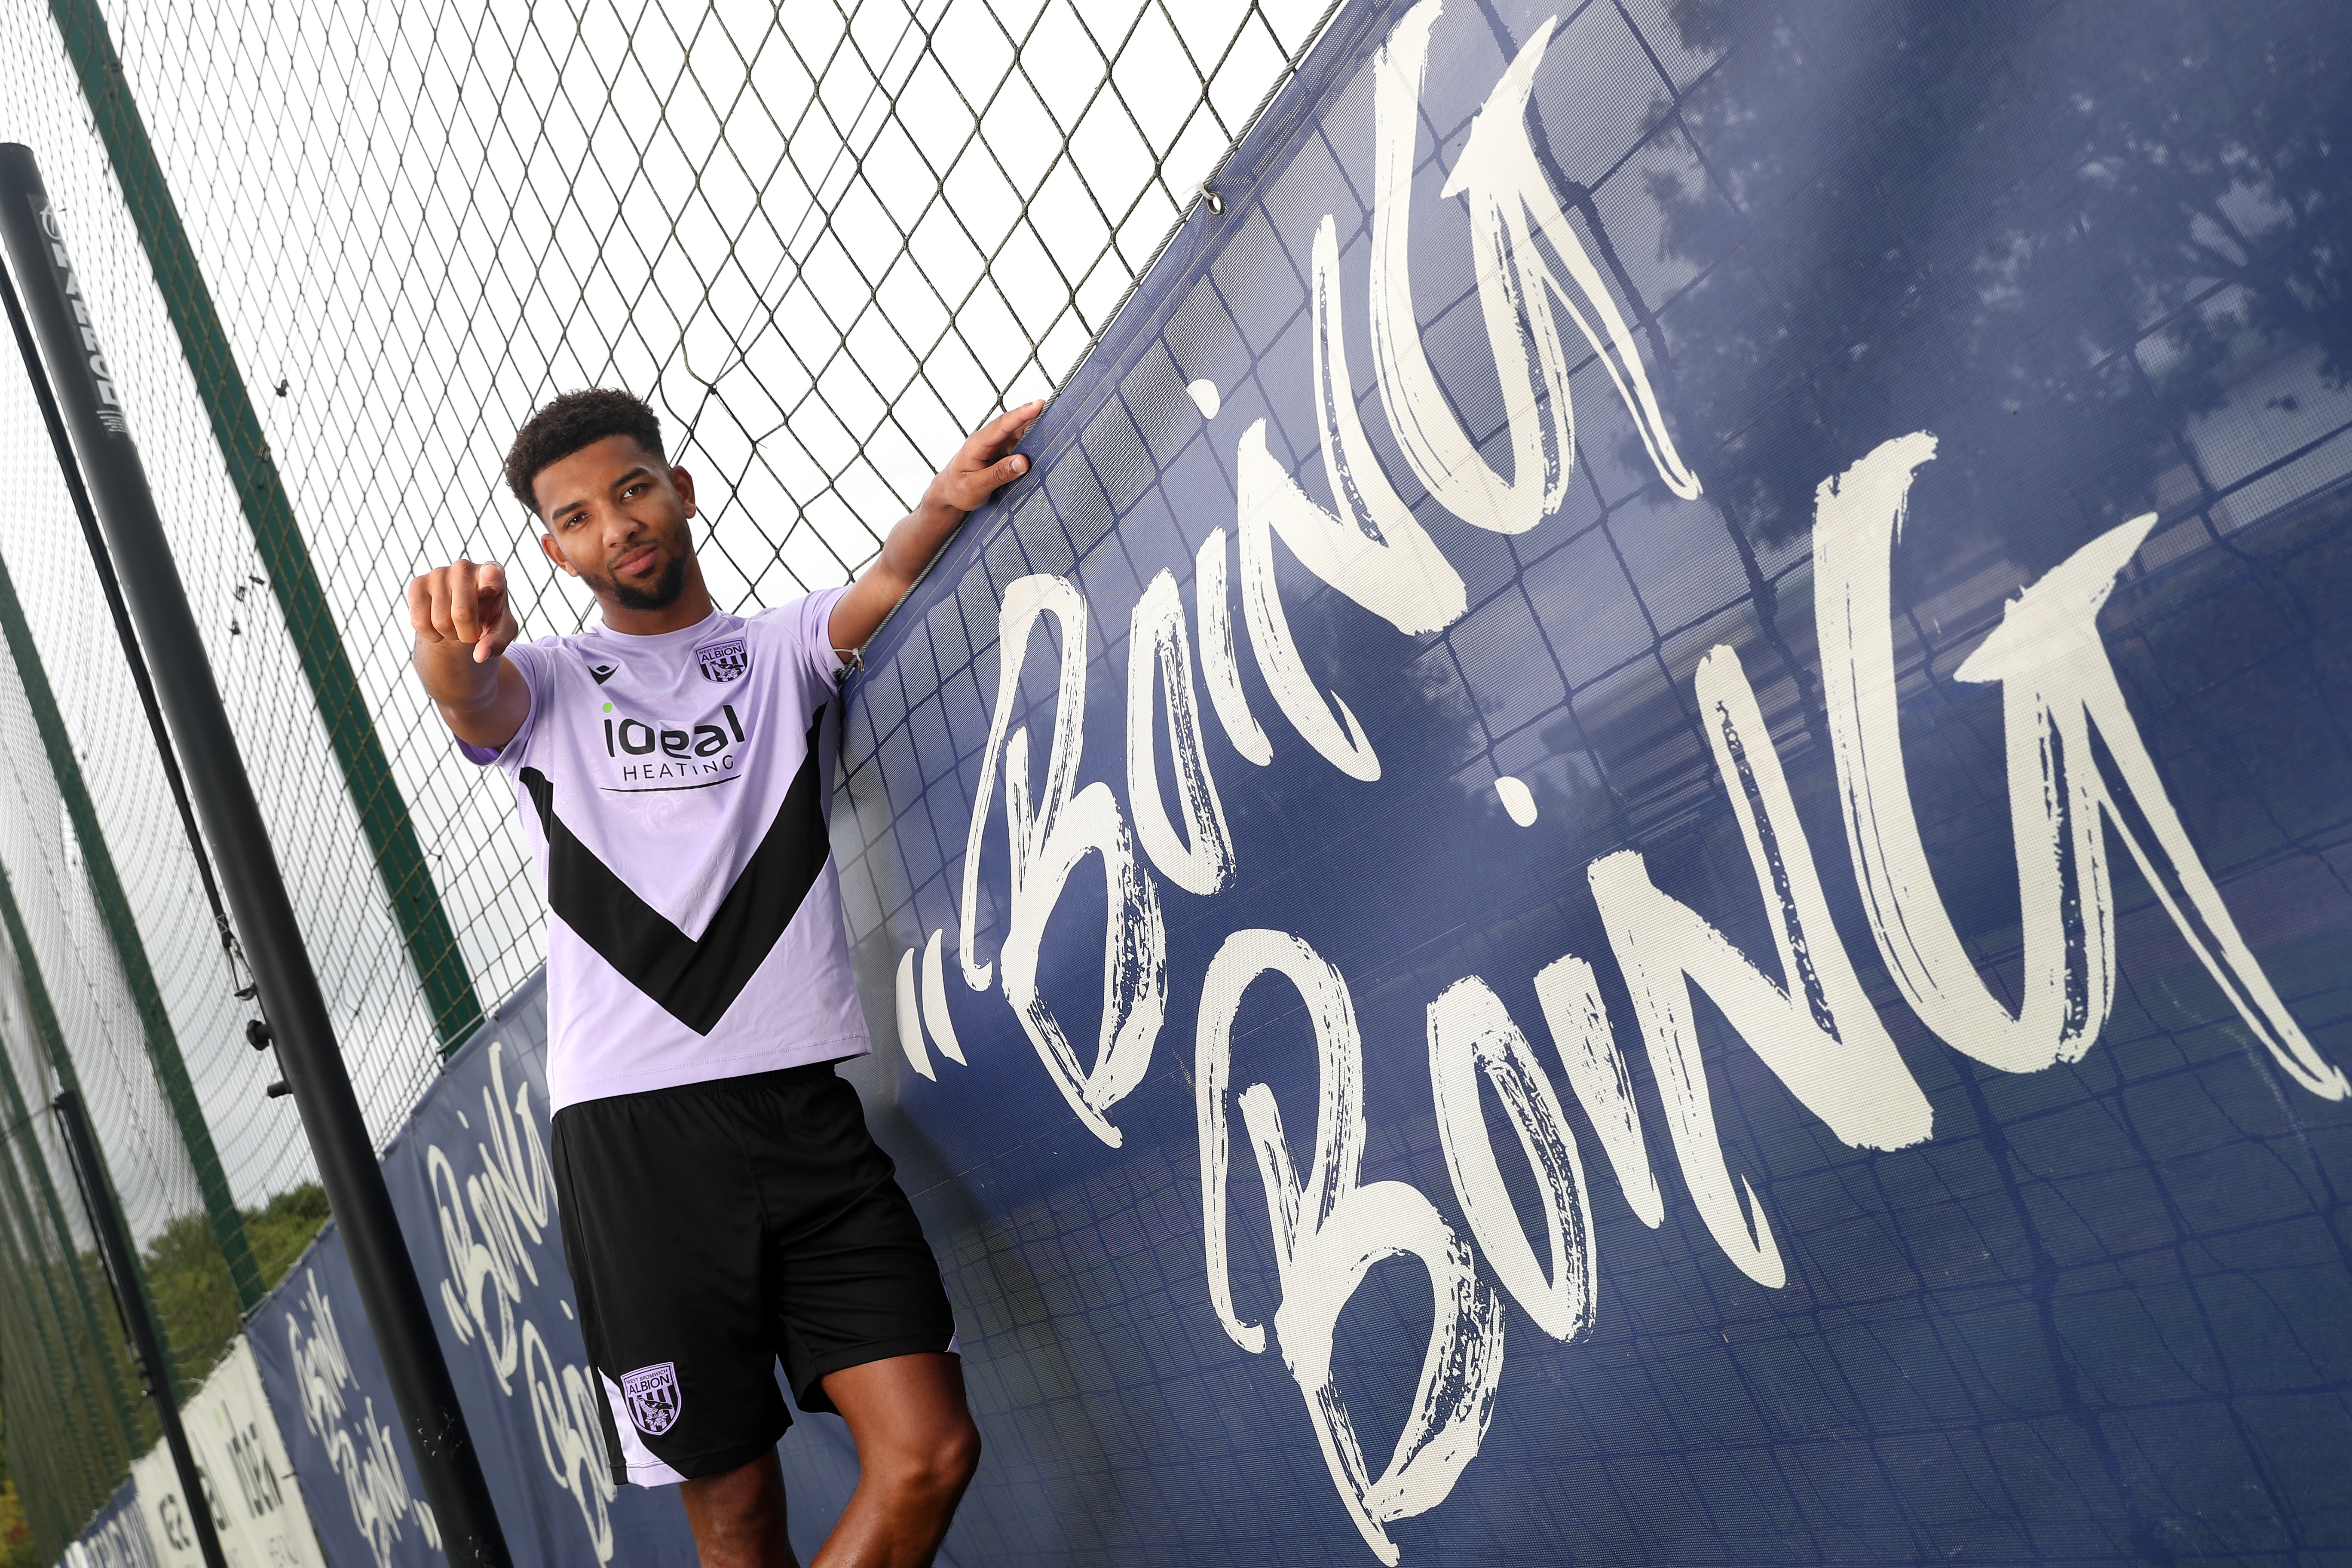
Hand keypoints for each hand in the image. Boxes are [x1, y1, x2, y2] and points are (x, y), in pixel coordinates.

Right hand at [408, 557, 517, 664]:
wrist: (462, 614)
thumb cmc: (488, 617)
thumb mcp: (502, 630)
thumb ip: (498, 642)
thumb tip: (480, 656)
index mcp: (493, 575)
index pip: (492, 572)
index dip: (491, 574)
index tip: (491, 573)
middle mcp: (464, 567)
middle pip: (462, 613)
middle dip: (467, 635)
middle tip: (472, 632)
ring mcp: (438, 573)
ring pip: (439, 621)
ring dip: (449, 635)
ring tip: (456, 625)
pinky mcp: (417, 583)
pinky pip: (419, 621)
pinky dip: (431, 635)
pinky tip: (439, 625)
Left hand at [922, 400, 1044, 515]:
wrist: (948, 494)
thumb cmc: (957, 489)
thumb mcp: (974, 487)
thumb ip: (998, 474)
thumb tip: (1023, 462)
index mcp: (977, 444)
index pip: (1002, 425)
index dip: (1021, 414)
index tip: (1037, 405)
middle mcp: (987, 439)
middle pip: (1014, 425)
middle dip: (1034, 417)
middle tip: (1056, 413)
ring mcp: (995, 444)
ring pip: (1018, 434)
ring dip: (1035, 432)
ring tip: (1055, 429)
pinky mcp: (1001, 452)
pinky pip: (1019, 445)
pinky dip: (1031, 444)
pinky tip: (1043, 446)